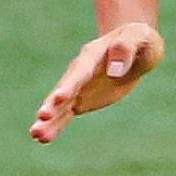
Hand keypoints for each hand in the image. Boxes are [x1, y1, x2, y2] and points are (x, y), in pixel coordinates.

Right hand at [29, 22, 164, 143]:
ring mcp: (79, 87)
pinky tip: (43, 138)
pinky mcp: (82, 100)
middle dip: (53, 104)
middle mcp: (80, 72)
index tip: (60, 98)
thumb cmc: (138, 39)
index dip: (70, 85)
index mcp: (92, 56)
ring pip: (61, 105)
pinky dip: (56, 125)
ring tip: (36, 134)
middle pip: (64, 89)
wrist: (135, 46)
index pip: (80, 72)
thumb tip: (116, 70)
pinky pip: (67, 114)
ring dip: (50, 120)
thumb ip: (126, 49)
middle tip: (41, 117)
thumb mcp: (139, 38)